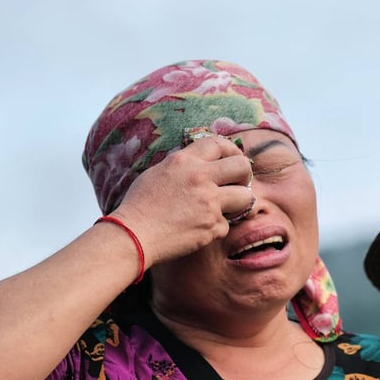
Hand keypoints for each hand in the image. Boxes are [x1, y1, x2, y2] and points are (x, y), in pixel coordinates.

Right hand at [112, 134, 253, 264]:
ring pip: (245, 197)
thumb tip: (203, 164)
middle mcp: (200, 177)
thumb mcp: (158, 172)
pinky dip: (216, 228)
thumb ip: (183, 166)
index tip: (233, 160)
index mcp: (184, 161)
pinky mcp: (212, 226)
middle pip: (242, 167)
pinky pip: (226, 224)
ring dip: (238, 203)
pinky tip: (199, 229)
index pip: (219, 144)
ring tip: (225, 208)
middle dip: (245, 175)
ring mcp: (209, 202)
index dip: (231, 151)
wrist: (134, 235)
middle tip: (239, 184)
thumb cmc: (140, 205)